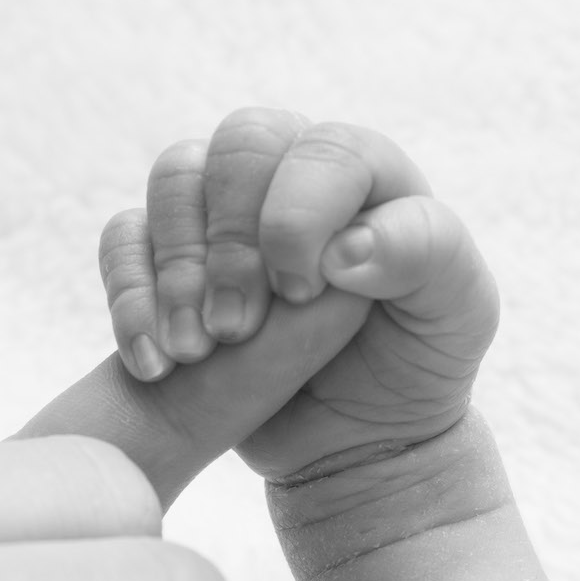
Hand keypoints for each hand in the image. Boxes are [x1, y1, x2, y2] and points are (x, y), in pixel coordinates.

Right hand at [97, 107, 498, 480]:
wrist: (360, 435)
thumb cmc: (417, 360)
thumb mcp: (458, 313)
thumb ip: (425, 255)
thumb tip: (346, 244)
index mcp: (364, 172)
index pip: (321, 149)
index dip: (300, 216)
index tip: (303, 294)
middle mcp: (288, 173)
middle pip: (237, 145)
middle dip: (231, 242)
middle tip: (237, 329)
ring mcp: (222, 209)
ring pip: (172, 177)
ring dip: (176, 269)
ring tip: (195, 352)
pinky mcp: (168, 257)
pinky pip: (121, 240)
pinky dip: (128, 296)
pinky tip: (155, 362)